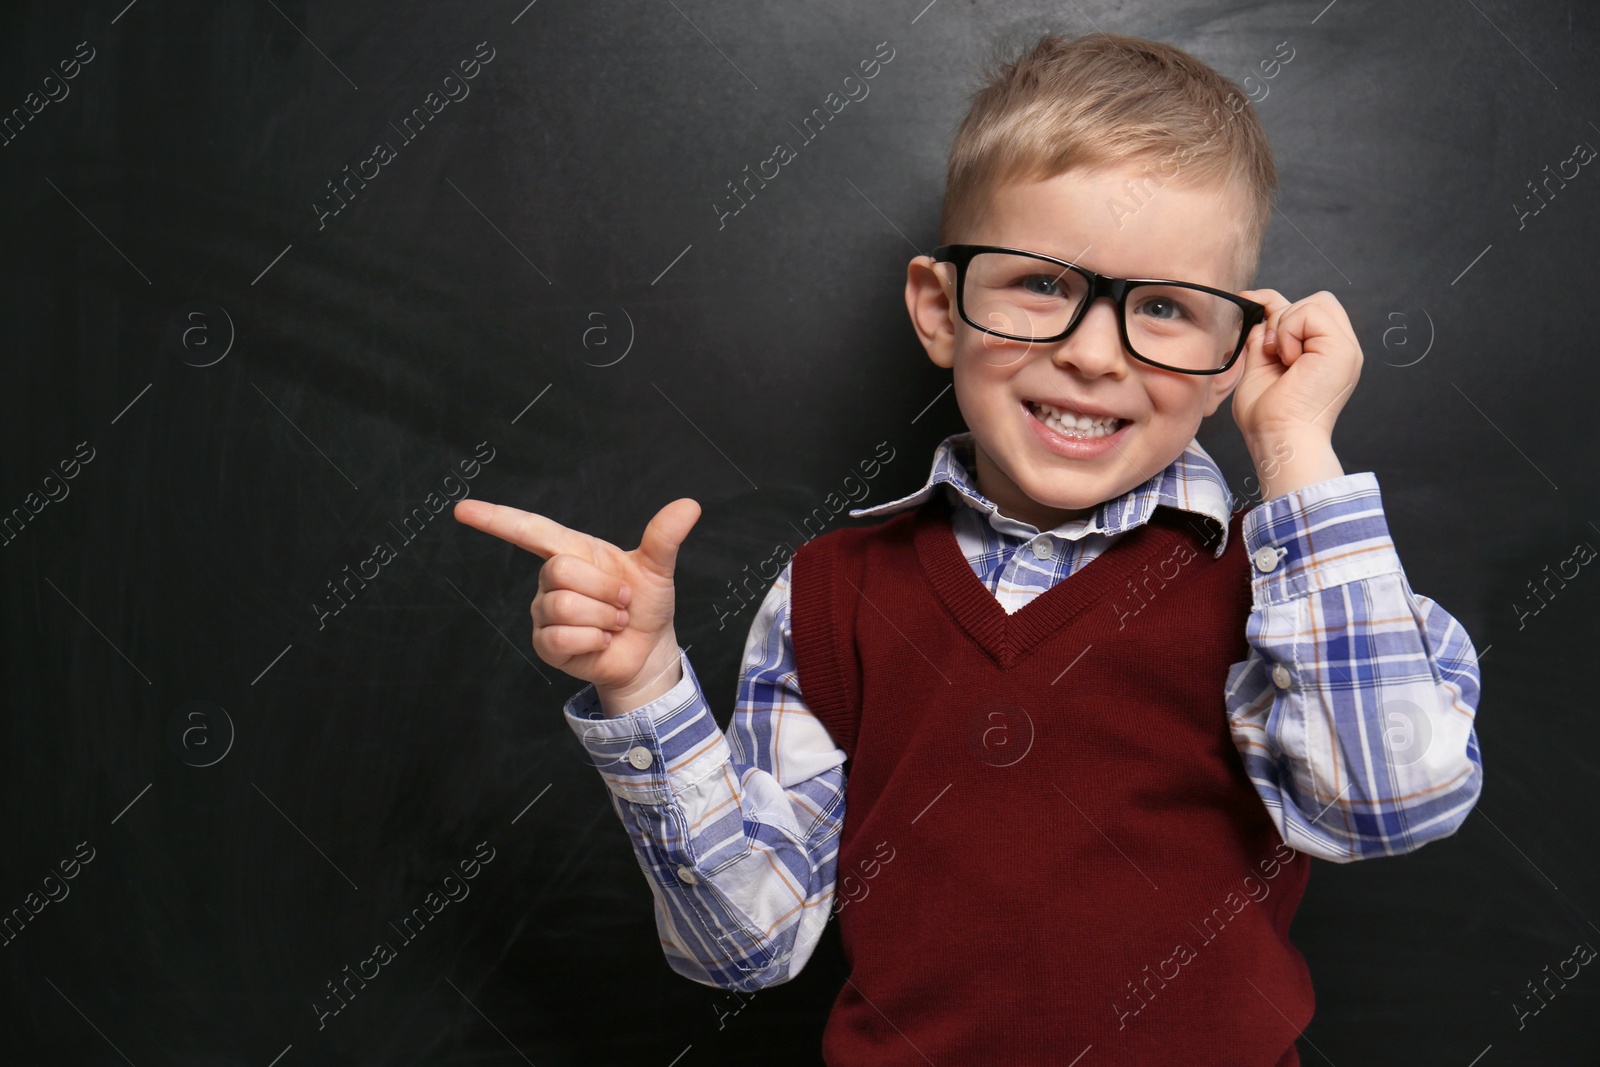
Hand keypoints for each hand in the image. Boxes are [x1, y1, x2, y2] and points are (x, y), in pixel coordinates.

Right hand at [453, 497, 701, 715]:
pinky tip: (601, 641)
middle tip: (622, 602)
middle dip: (604, 589)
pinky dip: (594, 639)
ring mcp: (545, 612)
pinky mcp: (546, 644)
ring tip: (613, 622)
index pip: (528, 529)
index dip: (495, 519)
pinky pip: (562, 636)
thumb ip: (665, 536)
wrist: (649, 650)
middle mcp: (552, 579)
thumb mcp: (657, 568)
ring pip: (563, 605)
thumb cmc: (646, 604)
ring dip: (603, 616)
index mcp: (573, 551)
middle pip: (559, 570)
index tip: (462, 510)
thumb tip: (689, 505)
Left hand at [1230, 289, 1358, 500]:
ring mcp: (1345, 348)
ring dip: (1286, 325)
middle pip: (1317, 300)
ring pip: (1315, 301)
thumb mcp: (1259, 367)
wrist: (1279, 440)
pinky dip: (1290, 331)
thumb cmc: (1267, 417)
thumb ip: (1264, 339)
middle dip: (1285, 316)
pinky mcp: (1342, 349)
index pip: (1307, 310)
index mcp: (1323, 355)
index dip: (1276, 304)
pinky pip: (1311, 312)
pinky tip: (1289, 359)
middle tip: (1273, 352)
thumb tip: (1261, 312)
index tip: (1249, 305)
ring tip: (1282, 359)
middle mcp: (1338, 349)